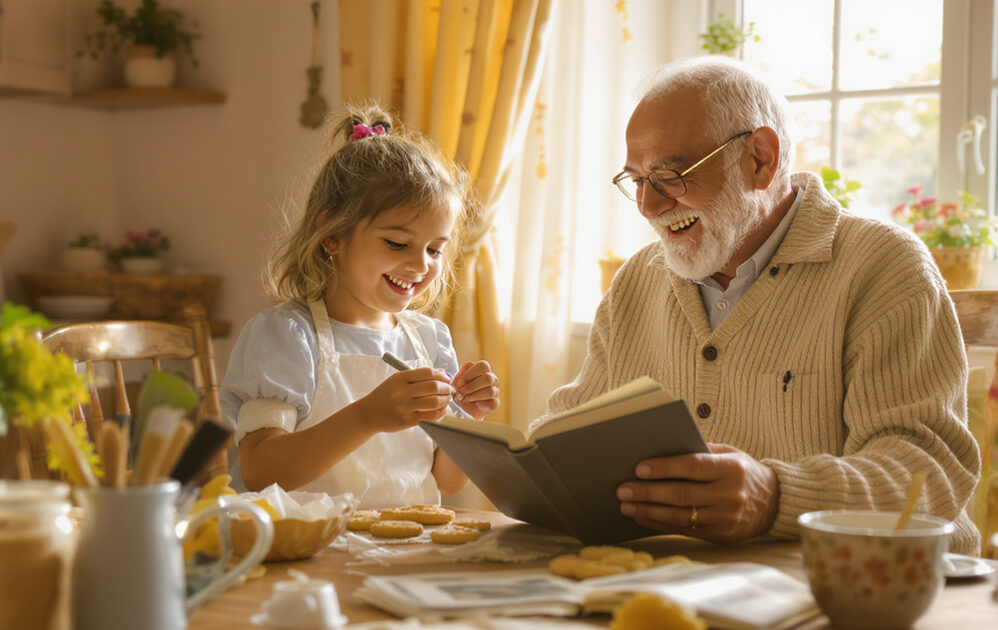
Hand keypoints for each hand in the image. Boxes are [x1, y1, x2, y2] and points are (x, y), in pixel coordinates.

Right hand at [361, 367, 453, 431]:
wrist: (368, 414)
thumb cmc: (386, 395)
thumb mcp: (396, 381)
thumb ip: (417, 376)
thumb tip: (442, 373)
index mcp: (400, 378)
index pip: (427, 372)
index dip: (441, 375)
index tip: (447, 379)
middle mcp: (402, 391)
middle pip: (433, 386)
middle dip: (447, 388)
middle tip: (450, 390)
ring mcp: (404, 407)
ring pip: (434, 402)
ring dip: (446, 400)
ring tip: (447, 400)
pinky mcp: (407, 421)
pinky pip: (430, 416)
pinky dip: (440, 413)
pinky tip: (441, 410)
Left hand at [451, 360, 499, 419]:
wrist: (464, 405)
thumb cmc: (462, 389)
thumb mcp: (457, 381)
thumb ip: (458, 378)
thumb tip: (460, 381)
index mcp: (483, 370)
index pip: (483, 366)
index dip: (469, 374)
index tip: (459, 383)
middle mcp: (491, 379)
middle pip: (488, 378)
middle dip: (472, 386)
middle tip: (462, 392)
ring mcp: (495, 391)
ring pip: (491, 391)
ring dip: (475, 396)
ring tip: (465, 399)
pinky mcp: (495, 403)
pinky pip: (493, 403)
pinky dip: (482, 404)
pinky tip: (476, 404)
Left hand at [615, 443, 779, 542]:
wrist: (774, 503)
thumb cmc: (743, 472)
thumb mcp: (729, 454)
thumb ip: (700, 451)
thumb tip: (662, 447)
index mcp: (731, 469)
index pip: (691, 466)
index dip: (663, 468)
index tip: (639, 468)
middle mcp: (729, 495)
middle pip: (681, 494)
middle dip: (648, 492)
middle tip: (623, 489)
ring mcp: (725, 518)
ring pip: (679, 516)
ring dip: (648, 511)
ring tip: (627, 505)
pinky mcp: (721, 535)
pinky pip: (684, 531)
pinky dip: (660, 524)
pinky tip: (643, 517)